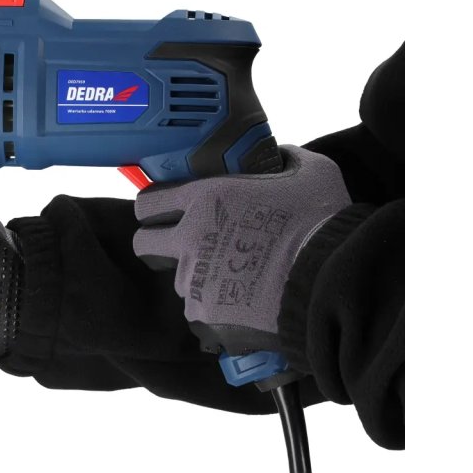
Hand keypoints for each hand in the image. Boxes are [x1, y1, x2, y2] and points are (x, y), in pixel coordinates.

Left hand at [133, 146, 350, 355]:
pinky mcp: (204, 315)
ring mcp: (194, 280)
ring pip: (177, 279)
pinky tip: (241, 303)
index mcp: (206, 199)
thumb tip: (281, 157)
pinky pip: (198, 311)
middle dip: (156, 244)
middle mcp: (190, 239)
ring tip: (232, 276)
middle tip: (184, 246)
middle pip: (144, 243)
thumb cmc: (320, 223)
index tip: (163, 213)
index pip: (148, 203)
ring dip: (196, 277)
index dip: (153, 208)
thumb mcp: (310, 173)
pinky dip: (214, 309)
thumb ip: (286, 159)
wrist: (328, 282)